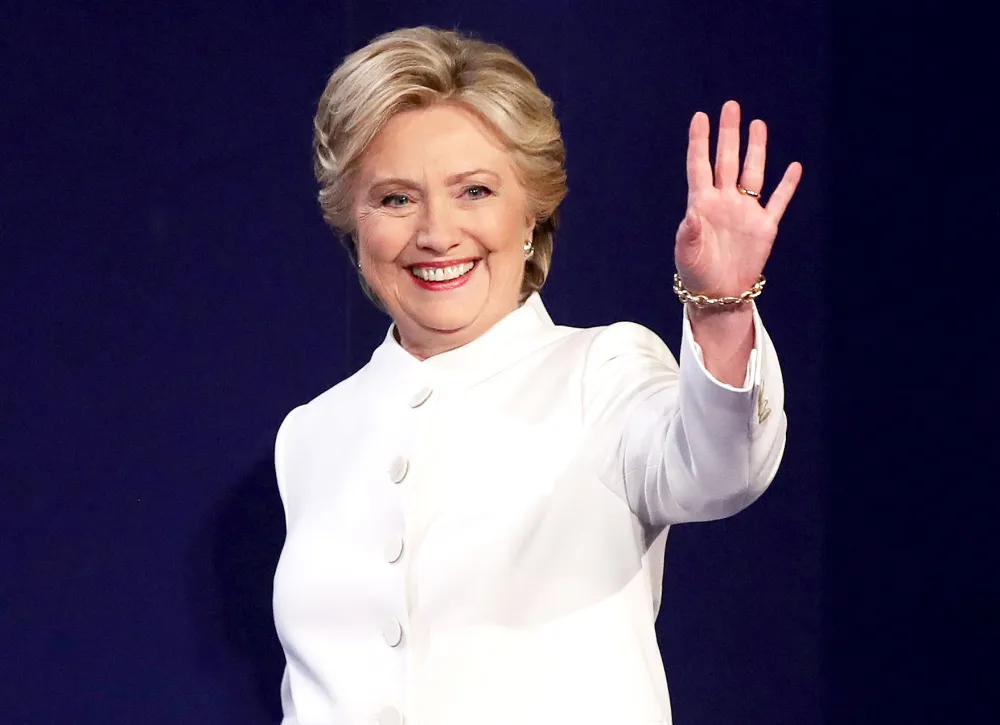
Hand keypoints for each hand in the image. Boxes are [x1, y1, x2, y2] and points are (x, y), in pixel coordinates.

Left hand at [675, 100, 801, 299]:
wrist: (719, 295)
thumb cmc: (696, 275)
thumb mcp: (686, 255)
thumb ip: (689, 234)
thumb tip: (691, 215)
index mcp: (702, 205)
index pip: (700, 166)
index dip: (700, 142)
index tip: (700, 118)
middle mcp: (724, 202)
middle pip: (727, 161)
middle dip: (729, 134)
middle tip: (731, 106)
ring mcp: (745, 211)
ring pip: (752, 173)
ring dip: (756, 149)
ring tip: (757, 124)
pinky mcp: (765, 226)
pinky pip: (778, 201)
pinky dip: (787, 185)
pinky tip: (793, 166)